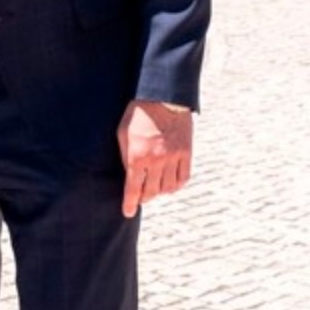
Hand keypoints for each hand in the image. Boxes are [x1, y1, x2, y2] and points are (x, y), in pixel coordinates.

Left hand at [116, 100, 191, 217]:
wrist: (163, 97)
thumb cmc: (138, 114)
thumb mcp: (122, 133)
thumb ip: (125, 156)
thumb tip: (127, 176)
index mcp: (137, 156)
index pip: (133, 189)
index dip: (130, 204)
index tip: (128, 212)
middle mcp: (156, 160)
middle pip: (151, 192)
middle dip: (144, 198)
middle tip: (140, 197)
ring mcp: (173, 157)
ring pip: (168, 188)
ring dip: (159, 192)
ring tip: (154, 188)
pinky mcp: (186, 153)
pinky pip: (183, 178)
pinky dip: (176, 185)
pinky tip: (169, 184)